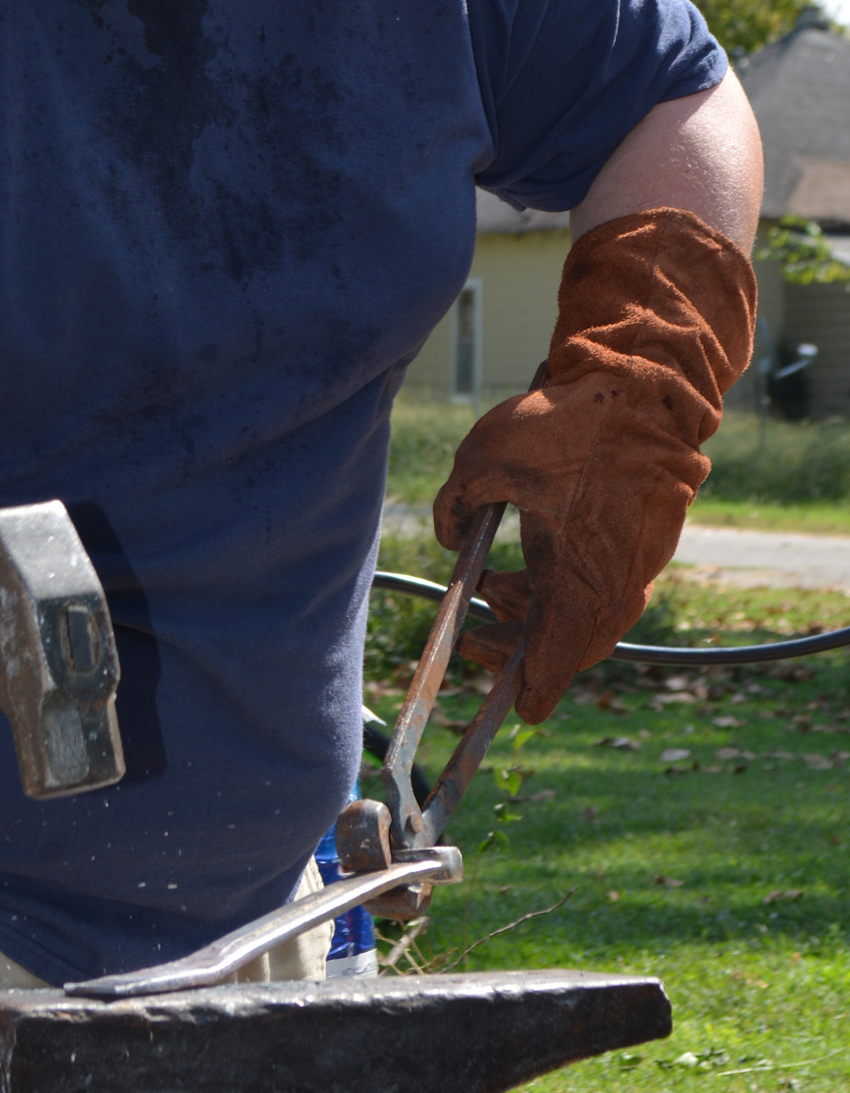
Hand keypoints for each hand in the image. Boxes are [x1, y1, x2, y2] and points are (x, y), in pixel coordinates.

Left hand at [433, 208, 754, 723]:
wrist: (645, 386)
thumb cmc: (568, 425)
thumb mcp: (483, 460)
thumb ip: (454, 506)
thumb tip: (446, 537)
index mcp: (582, 585)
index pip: (553, 669)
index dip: (523, 689)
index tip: (506, 706)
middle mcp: (615, 588)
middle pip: (562, 648)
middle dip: (513, 645)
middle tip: (471, 635)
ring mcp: (632, 567)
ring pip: (577, 615)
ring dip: (529, 611)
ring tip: (487, 587)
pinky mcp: (637, 545)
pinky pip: (594, 586)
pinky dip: (556, 584)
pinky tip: (525, 554)